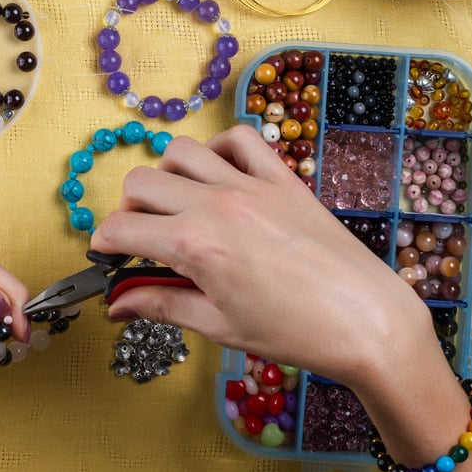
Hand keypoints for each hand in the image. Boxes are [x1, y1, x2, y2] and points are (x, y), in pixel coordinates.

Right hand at [91, 125, 429, 384]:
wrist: (367, 321)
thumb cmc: (295, 333)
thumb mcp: (218, 326)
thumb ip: (161, 305)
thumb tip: (117, 305)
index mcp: (196, 245)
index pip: (122, 229)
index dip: (104, 243)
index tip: (107, 255)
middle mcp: (218, 204)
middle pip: (140, 183)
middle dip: (128, 210)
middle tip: (141, 239)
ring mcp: (252, 186)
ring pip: (181, 151)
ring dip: (166, 176)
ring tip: (177, 205)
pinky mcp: (283, 180)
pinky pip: (240, 139)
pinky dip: (219, 149)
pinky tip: (218, 175)